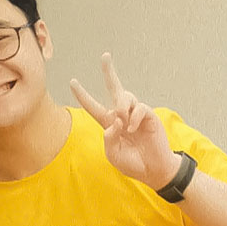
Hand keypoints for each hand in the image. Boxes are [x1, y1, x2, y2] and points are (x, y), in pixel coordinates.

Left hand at [70, 53, 178, 188]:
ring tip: (123, 120)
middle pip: (114, 88)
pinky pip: (139, 107)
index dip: (83, 95)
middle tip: (105, 56)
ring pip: (125, 96)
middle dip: (109, 72)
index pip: (94, 107)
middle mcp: (122, 115)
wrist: (153, 170)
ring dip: (121, 106)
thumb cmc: (133, 163)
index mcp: (110, 124)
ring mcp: (136, 114)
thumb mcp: (113, 154)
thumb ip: (109, 139)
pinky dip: (134, 117)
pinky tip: (133, 128)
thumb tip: (114, 120)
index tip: (73, 82)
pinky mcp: (149, 116)